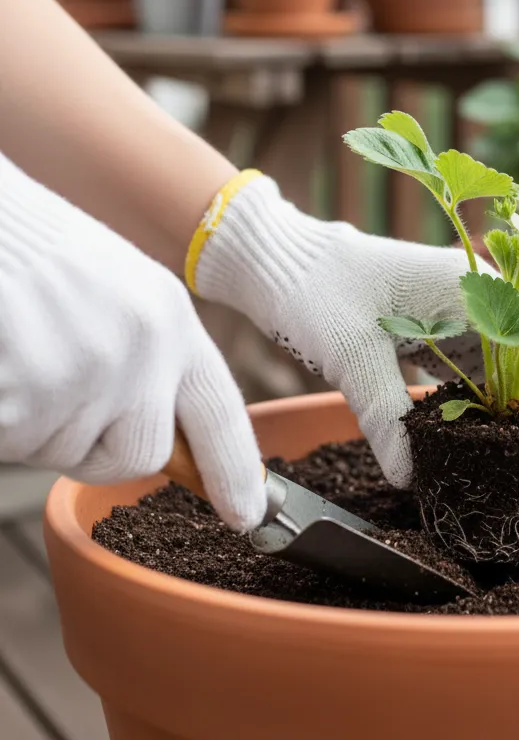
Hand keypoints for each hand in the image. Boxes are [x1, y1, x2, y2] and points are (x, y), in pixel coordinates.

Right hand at [0, 155, 265, 530]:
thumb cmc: (37, 253)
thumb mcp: (121, 290)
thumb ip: (151, 355)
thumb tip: (162, 432)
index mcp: (169, 320)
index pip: (219, 412)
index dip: (236, 470)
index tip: (247, 513)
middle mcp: (139, 351)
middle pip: (139, 455)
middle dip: (99, 447)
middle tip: (56, 389)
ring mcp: (81, 376)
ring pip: (61, 451)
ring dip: (36, 423)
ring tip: (21, 352)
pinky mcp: (24, 398)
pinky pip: (15, 442)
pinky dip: (2, 418)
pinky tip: (1, 364)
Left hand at [193, 175, 518, 487]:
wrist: (288, 262)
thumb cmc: (320, 290)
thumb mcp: (352, 351)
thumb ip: (386, 413)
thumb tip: (412, 477)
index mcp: (475, 287)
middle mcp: (482, 298)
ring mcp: (465, 315)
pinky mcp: (445, 332)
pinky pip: (489, 374)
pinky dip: (505, 408)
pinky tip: (512, 442)